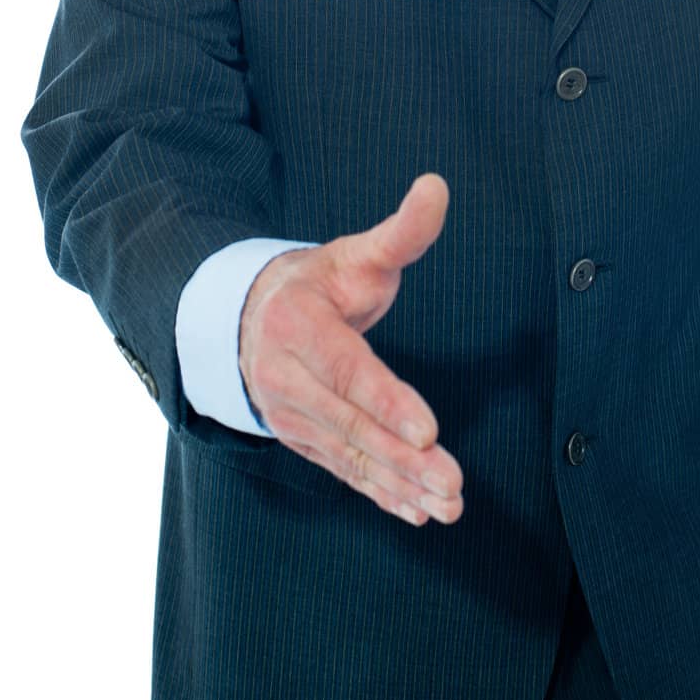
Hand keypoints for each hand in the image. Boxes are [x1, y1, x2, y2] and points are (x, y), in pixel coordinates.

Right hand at [238, 173, 463, 528]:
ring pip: (351, 455)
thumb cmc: (316, 283)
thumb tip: (438, 186)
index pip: (348, 372)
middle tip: (453, 482)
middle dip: (404, 458)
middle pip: (352, 425)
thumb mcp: (354, 253)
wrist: (247, 318)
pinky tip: (416, 512)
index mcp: (298, 327)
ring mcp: (291, 416)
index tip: (428, 430)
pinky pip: (343, 471)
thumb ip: (401, 231)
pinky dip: (379, 493)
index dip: (388, 402)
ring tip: (447, 505)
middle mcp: (287, 379)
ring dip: (400, 484)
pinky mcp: (302, 440)